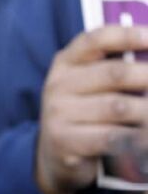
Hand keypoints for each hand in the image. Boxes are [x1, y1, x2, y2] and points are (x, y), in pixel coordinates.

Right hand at [37, 25, 147, 193]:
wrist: (55, 157)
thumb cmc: (85, 114)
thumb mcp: (90, 86)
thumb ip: (115, 70)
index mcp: (65, 63)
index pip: (96, 40)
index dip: (128, 35)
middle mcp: (58, 85)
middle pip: (115, 73)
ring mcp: (59, 114)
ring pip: (120, 107)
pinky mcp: (65, 141)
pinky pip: (113, 137)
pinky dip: (139, 139)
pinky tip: (146, 140)